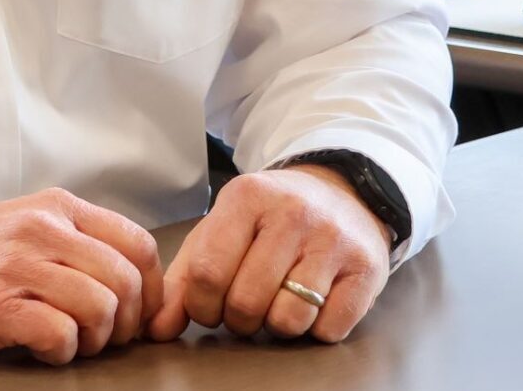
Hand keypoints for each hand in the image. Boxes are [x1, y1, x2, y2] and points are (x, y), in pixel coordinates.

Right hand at [0, 188, 164, 364]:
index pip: (138, 244)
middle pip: (126, 279)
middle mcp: (42, 229)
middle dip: (128, 322)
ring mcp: (18, 265)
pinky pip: (60, 333)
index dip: (151, 289)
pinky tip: (44, 348)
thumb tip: (136, 283)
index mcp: (57, 208)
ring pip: (101, 307)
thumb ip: (78, 242)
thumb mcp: (28, 227)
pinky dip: (62, 352)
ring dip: (95, 339)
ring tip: (73, 342)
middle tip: (107, 338)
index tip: (141, 315)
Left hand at [147, 165, 391, 343]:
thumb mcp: (222, 231)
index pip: (207, 273)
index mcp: (248, 197)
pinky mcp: (367, 268)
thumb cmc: (272, 220)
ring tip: (281, 300)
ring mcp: (334, 240)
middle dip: (239, 320)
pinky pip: (329, 329)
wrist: (344, 192)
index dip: (202, 305)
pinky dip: (317, 328)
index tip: (211, 304)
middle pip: (246, 303)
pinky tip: (315, 302)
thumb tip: (155, 330)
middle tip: (248, 305)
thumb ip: (183, 280)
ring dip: (278, 325)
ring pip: (288, 320)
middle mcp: (294, 213)